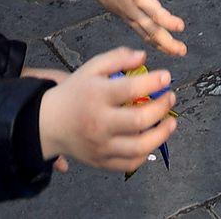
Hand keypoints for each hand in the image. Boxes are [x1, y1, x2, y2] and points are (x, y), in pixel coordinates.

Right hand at [36, 47, 177, 174]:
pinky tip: (153, 139)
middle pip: (139, 121)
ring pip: (139, 148)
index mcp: (97, 96)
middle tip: (171, 97)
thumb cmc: (76, 92)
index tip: (166, 76)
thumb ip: (118, 57)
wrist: (50, 124)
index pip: (130, 89)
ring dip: (161, 135)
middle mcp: (100, 123)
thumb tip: (144, 57)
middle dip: (162, 108)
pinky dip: (146, 154)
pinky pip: (130, 164)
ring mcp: (101, 146)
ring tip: (171, 122)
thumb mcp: (92, 67)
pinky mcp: (102, 162)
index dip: (153, 82)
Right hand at [78, 0, 186, 57]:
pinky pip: (141, 32)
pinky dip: (152, 40)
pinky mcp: (127, 17)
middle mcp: (132, 8)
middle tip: (182, 50)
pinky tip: (161, 45)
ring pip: (146, 34)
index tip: (180, 26)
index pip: (152, 10)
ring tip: (177, 51)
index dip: (166, 20)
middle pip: (151, 29)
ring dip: (162, 44)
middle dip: (167, 41)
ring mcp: (129, 15)